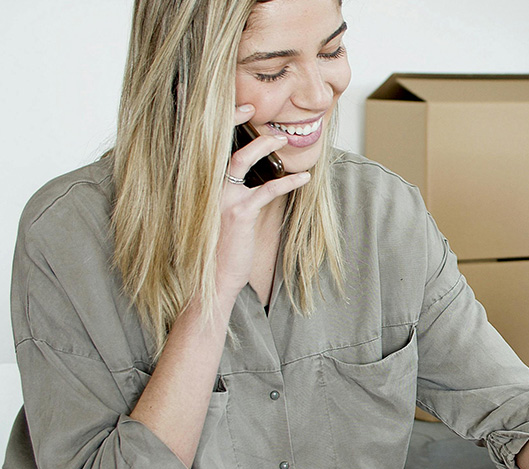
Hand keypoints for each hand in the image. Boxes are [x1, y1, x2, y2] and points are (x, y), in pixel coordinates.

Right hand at [215, 104, 310, 296]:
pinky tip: (304, 179)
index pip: (203, 144)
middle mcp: (205, 186)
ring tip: (284, 140)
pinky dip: (289, 182)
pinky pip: (268, 189)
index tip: (233, 105)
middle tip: (254, 108)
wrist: (213, 278)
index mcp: (200, 183)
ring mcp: (221, 198)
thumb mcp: (219, 213)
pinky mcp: (239, 213)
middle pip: (219, 141)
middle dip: (235, 118)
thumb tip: (251, 173)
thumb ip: (228, 191)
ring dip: (266, 145)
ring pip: (242, 158)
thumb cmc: (219, 245)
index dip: (214, 121)